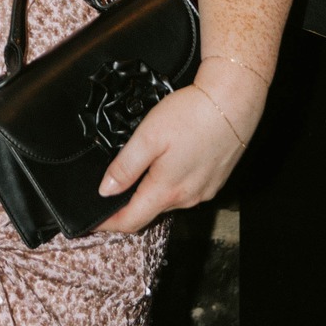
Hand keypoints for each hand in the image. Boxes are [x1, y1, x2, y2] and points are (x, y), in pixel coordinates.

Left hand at [94, 66, 265, 233]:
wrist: (233, 102)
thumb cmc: (192, 115)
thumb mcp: (148, 137)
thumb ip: (125, 167)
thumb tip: (105, 191)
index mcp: (167, 191)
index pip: (131, 221)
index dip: (108, 224)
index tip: (92, 222)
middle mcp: (187, 198)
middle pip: (150, 210)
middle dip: (128, 206)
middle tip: (110, 194)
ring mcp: (204, 191)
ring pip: (169, 199)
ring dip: (151, 192)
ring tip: (138, 173)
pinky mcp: (215, 180)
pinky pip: (186, 189)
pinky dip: (171, 182)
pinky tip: (169, 162)